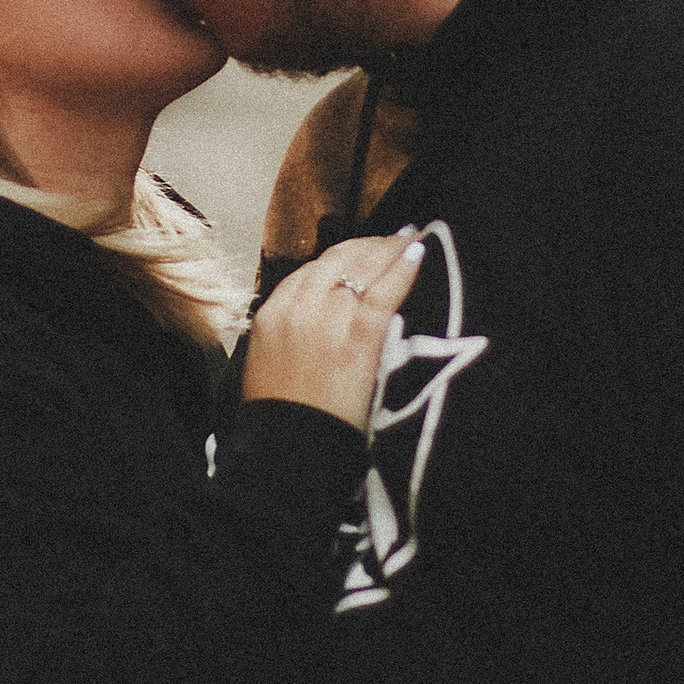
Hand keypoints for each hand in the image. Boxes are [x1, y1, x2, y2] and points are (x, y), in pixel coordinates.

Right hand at [243, 232, 423, 428]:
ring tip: (407, 237)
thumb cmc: (281, 414)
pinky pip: (384, 291)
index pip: (308, 272)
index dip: (339, 258)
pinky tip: (416, 253)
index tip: (357, 253)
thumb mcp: (267, 363)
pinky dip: (402, 268)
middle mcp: (298, 308)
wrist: (292, 446)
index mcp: (272, 314)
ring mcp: (329, 319)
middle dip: (364, 246)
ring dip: (387, 249)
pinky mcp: (359, 336)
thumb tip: (312, 321)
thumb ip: (287, 333)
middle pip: (335, 261)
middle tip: (388, 238)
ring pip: (361, 267)